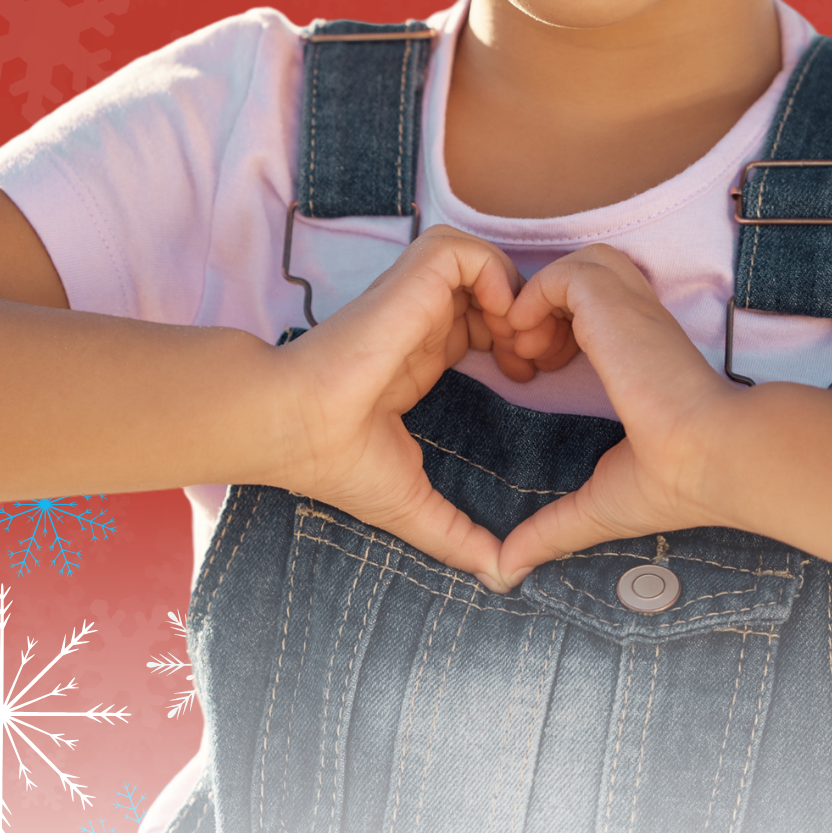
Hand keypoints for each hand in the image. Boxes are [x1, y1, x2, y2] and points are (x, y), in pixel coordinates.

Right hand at [267, 224, 525, 589]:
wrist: (294, 427)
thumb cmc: (336, 461)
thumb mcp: (412, 504)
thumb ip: (458, 537)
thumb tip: (503, 580)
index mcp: (422, 355)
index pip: (485, 325)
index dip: (517, 343)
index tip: (529, 380)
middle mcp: (422, 320)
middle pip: (495, 291)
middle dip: (528, 319)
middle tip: (537, 362)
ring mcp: (416, 298)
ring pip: (485, 263)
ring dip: (516, 295)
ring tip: (519, 345)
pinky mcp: (410, 282)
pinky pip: (466, 252)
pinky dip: (495, 277)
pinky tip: (498, 325)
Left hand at [488, 245, 744, 589]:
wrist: (713, 458)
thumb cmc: (675, 481)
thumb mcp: (596, 503)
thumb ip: (550, 528)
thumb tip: (506, 574)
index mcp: (636, 351)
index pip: (586, 311)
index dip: (546, 333)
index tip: (529, 376)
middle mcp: (636, 319)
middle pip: (576, 279)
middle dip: (536, 312)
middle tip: (521, 364)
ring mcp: (628, 305)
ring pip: (569, 267)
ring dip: (535, 303)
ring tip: (526, 356)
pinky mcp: (613, 299)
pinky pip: (559, 273)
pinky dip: (533, 301)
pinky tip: (531, 349)